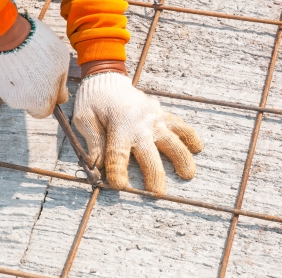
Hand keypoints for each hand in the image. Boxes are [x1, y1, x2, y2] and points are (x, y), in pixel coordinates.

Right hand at [0, 14, 69, 117]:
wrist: (5, 33)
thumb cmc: (39, 48)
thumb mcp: (61, 64)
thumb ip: (60, 84)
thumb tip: (60, 95)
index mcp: (40, 103)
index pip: (46, 111)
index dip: (50, 97)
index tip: (52, 83)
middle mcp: (20, 103)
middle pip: (31, 100)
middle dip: (36, 89)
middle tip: (38, 68)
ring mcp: (3, 93)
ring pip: (17, 90)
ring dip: (22, 79)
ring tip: (24, 57)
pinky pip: (4, 80)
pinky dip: (9, 72)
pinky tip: (12, 55)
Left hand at [74, 72, 202, 193]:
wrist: (107, 79)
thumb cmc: (93, 102)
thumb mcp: (84, 119)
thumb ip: (93, 142)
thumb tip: (98, 167)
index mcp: (117, 124)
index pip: (117, 153)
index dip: (118, 171)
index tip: (119, 186)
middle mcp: (139, 123)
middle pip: (149, 153)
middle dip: (154, 174)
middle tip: (157, 193)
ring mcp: (154, 118)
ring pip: (172, 140)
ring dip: (181, 157)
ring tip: (187, 174)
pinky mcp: (162, 114)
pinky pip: (179, 125)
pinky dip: (189, 136)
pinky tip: (197, 148)